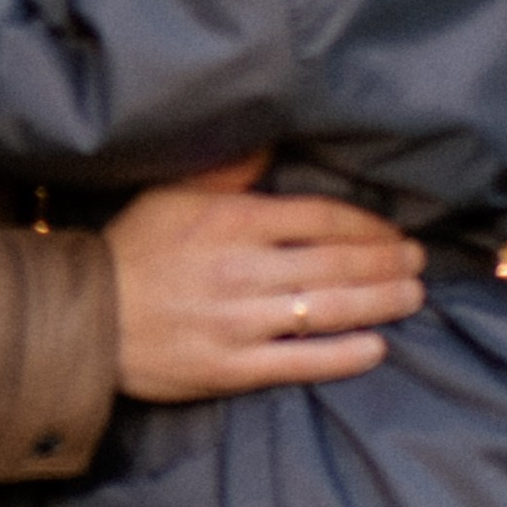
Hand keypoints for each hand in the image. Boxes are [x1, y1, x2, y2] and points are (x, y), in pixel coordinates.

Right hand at [103, 162, 425, 400]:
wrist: (87, 320)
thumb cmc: (133, 249)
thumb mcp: (174, 192)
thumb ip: (228, 170)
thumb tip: (272, 138)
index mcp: (232, 220)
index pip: (321, 217)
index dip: (367, 226)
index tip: (394, 231)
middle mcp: (242, 268)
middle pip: (335, 263)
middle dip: (386, 262)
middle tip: (420, 261)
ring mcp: (238, 322)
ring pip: (326, 310)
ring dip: (379, 302)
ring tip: (412, 296)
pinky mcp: (230, 368)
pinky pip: (299, 362)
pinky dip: (342, 355)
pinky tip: (376, 347)